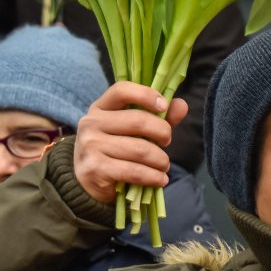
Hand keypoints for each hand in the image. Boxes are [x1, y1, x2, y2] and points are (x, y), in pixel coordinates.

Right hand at [73, 81, 187, 202]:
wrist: (88, 180)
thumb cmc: (116, 148)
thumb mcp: (134, 129)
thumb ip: (159, 116)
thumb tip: (182, 105)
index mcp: (101, 107)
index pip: (122, 90)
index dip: (146, 94)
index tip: (164, 106)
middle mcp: (91, 123)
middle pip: (138, 121)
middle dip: (163, 133)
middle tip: (167, 142)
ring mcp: (90, 146)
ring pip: (140, 150)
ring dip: (161, 160)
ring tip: (164, 165)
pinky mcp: (95, 169)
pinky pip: (134, 171)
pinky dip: (153, 177)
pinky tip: (160, 180)